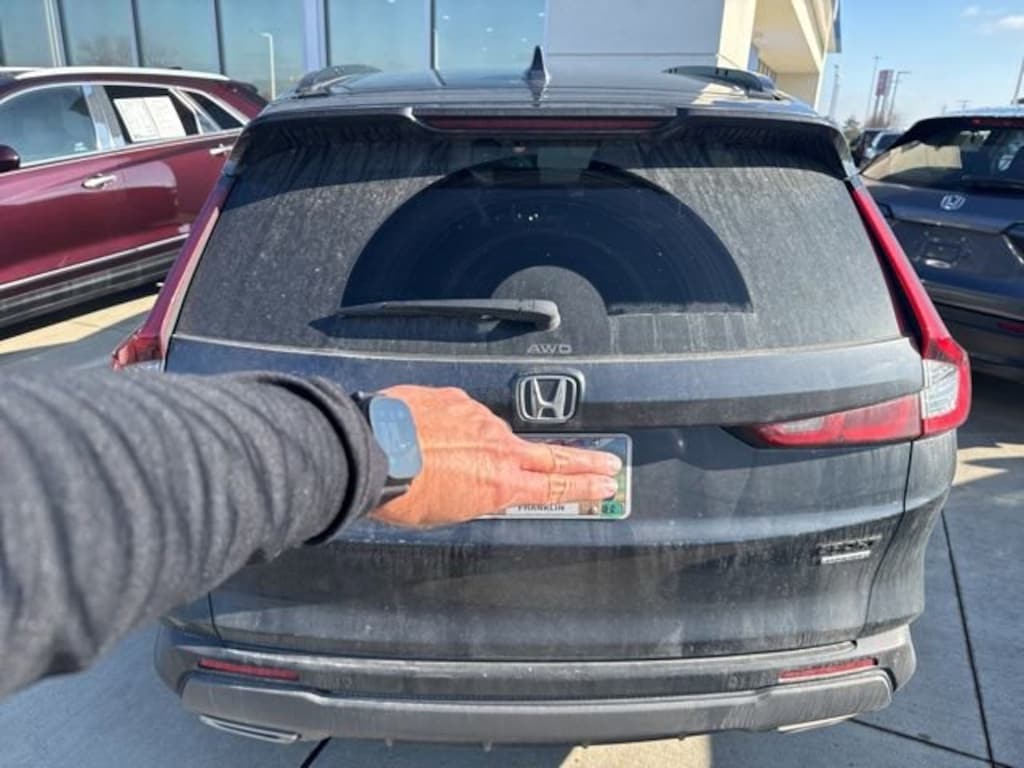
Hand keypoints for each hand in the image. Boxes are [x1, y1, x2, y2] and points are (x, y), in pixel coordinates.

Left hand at [370, 386, 621, 527]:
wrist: (371, 452)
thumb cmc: (401, 493)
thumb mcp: (447, 513)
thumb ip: (475, 495)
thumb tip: (479, 484)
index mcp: (500, 484)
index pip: (556, 487)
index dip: (585, 487)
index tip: (607, 484)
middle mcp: (498, 448)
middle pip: (552, 456)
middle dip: (585, 462)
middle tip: (609, 463)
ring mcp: (479, 418)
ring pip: (492, 434)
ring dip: (479, 445)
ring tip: (445, 458)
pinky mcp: (456, 398)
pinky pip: (460, 414)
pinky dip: (449, 426)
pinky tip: (426, 435)